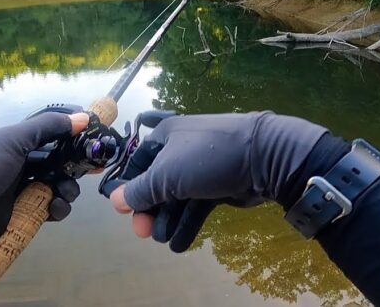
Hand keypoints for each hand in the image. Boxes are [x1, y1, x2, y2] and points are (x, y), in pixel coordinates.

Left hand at [0, 112, 89, 266]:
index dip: (73, 132)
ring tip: (62, 194)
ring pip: (60, 185)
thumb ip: (46, 127)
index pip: (52, 132)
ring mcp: (25, 189)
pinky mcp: (27, 213)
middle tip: (92, 168)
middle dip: (76, 164)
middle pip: (61, 160)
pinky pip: (52, 207)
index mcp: (17, 142)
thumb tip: (82, 117)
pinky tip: (52, 209)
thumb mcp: (10, 141)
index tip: (93, 135)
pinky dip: (58, 208)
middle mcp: (23, 163)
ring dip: (68, 188)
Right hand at [108, 111, 348, 251]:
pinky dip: (188, 223)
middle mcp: (182, 149)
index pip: (138, 162)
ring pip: (178, 197)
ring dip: (168, 220)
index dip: (130, 186)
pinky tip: (180, 243)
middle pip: (158, 183)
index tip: (124, 211)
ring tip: (164, 241)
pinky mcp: (219, 185)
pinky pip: (197, 204)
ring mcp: (203, 168)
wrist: (264, 157)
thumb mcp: (167, 174)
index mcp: (166, 137)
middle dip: (150, 209)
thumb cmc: (207, 157)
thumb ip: (141, 190)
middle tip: (144, 234)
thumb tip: (115, 200)